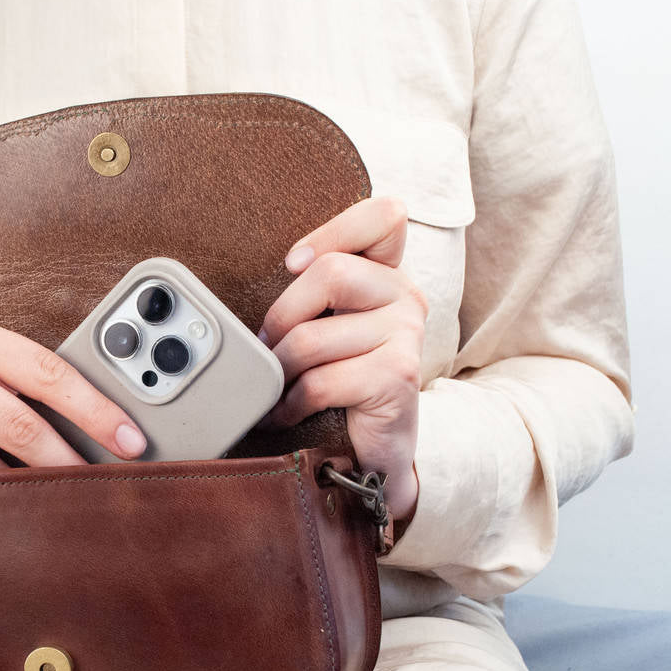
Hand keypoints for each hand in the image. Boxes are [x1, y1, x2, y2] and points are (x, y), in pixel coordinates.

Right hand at [0, 304, 146, 500]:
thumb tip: (86, 418)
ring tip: (60, 502)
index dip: (96, 409)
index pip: (45, 370)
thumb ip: (4, 369)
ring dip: (29, 492)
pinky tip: (5, 511)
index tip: (131, 440)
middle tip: (102, 486)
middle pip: (20, 426)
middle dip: (70, 463)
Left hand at [257, 197, 423, 522]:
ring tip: (276, 387)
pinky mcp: (397, 376)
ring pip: (313, 336)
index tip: (293, 263)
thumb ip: (315, 291)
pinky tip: (287, 413)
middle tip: (270, 348)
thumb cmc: (340, 384)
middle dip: (283, 316)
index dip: (333, 230)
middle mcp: (406, 296)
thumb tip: (262, 273)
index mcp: (388, 275)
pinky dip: (290, 403)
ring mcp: (407, 335)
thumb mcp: (328, 326)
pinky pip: (320, 381)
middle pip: (330, 273)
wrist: (374, 454)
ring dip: (280, 370)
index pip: (385, 216)